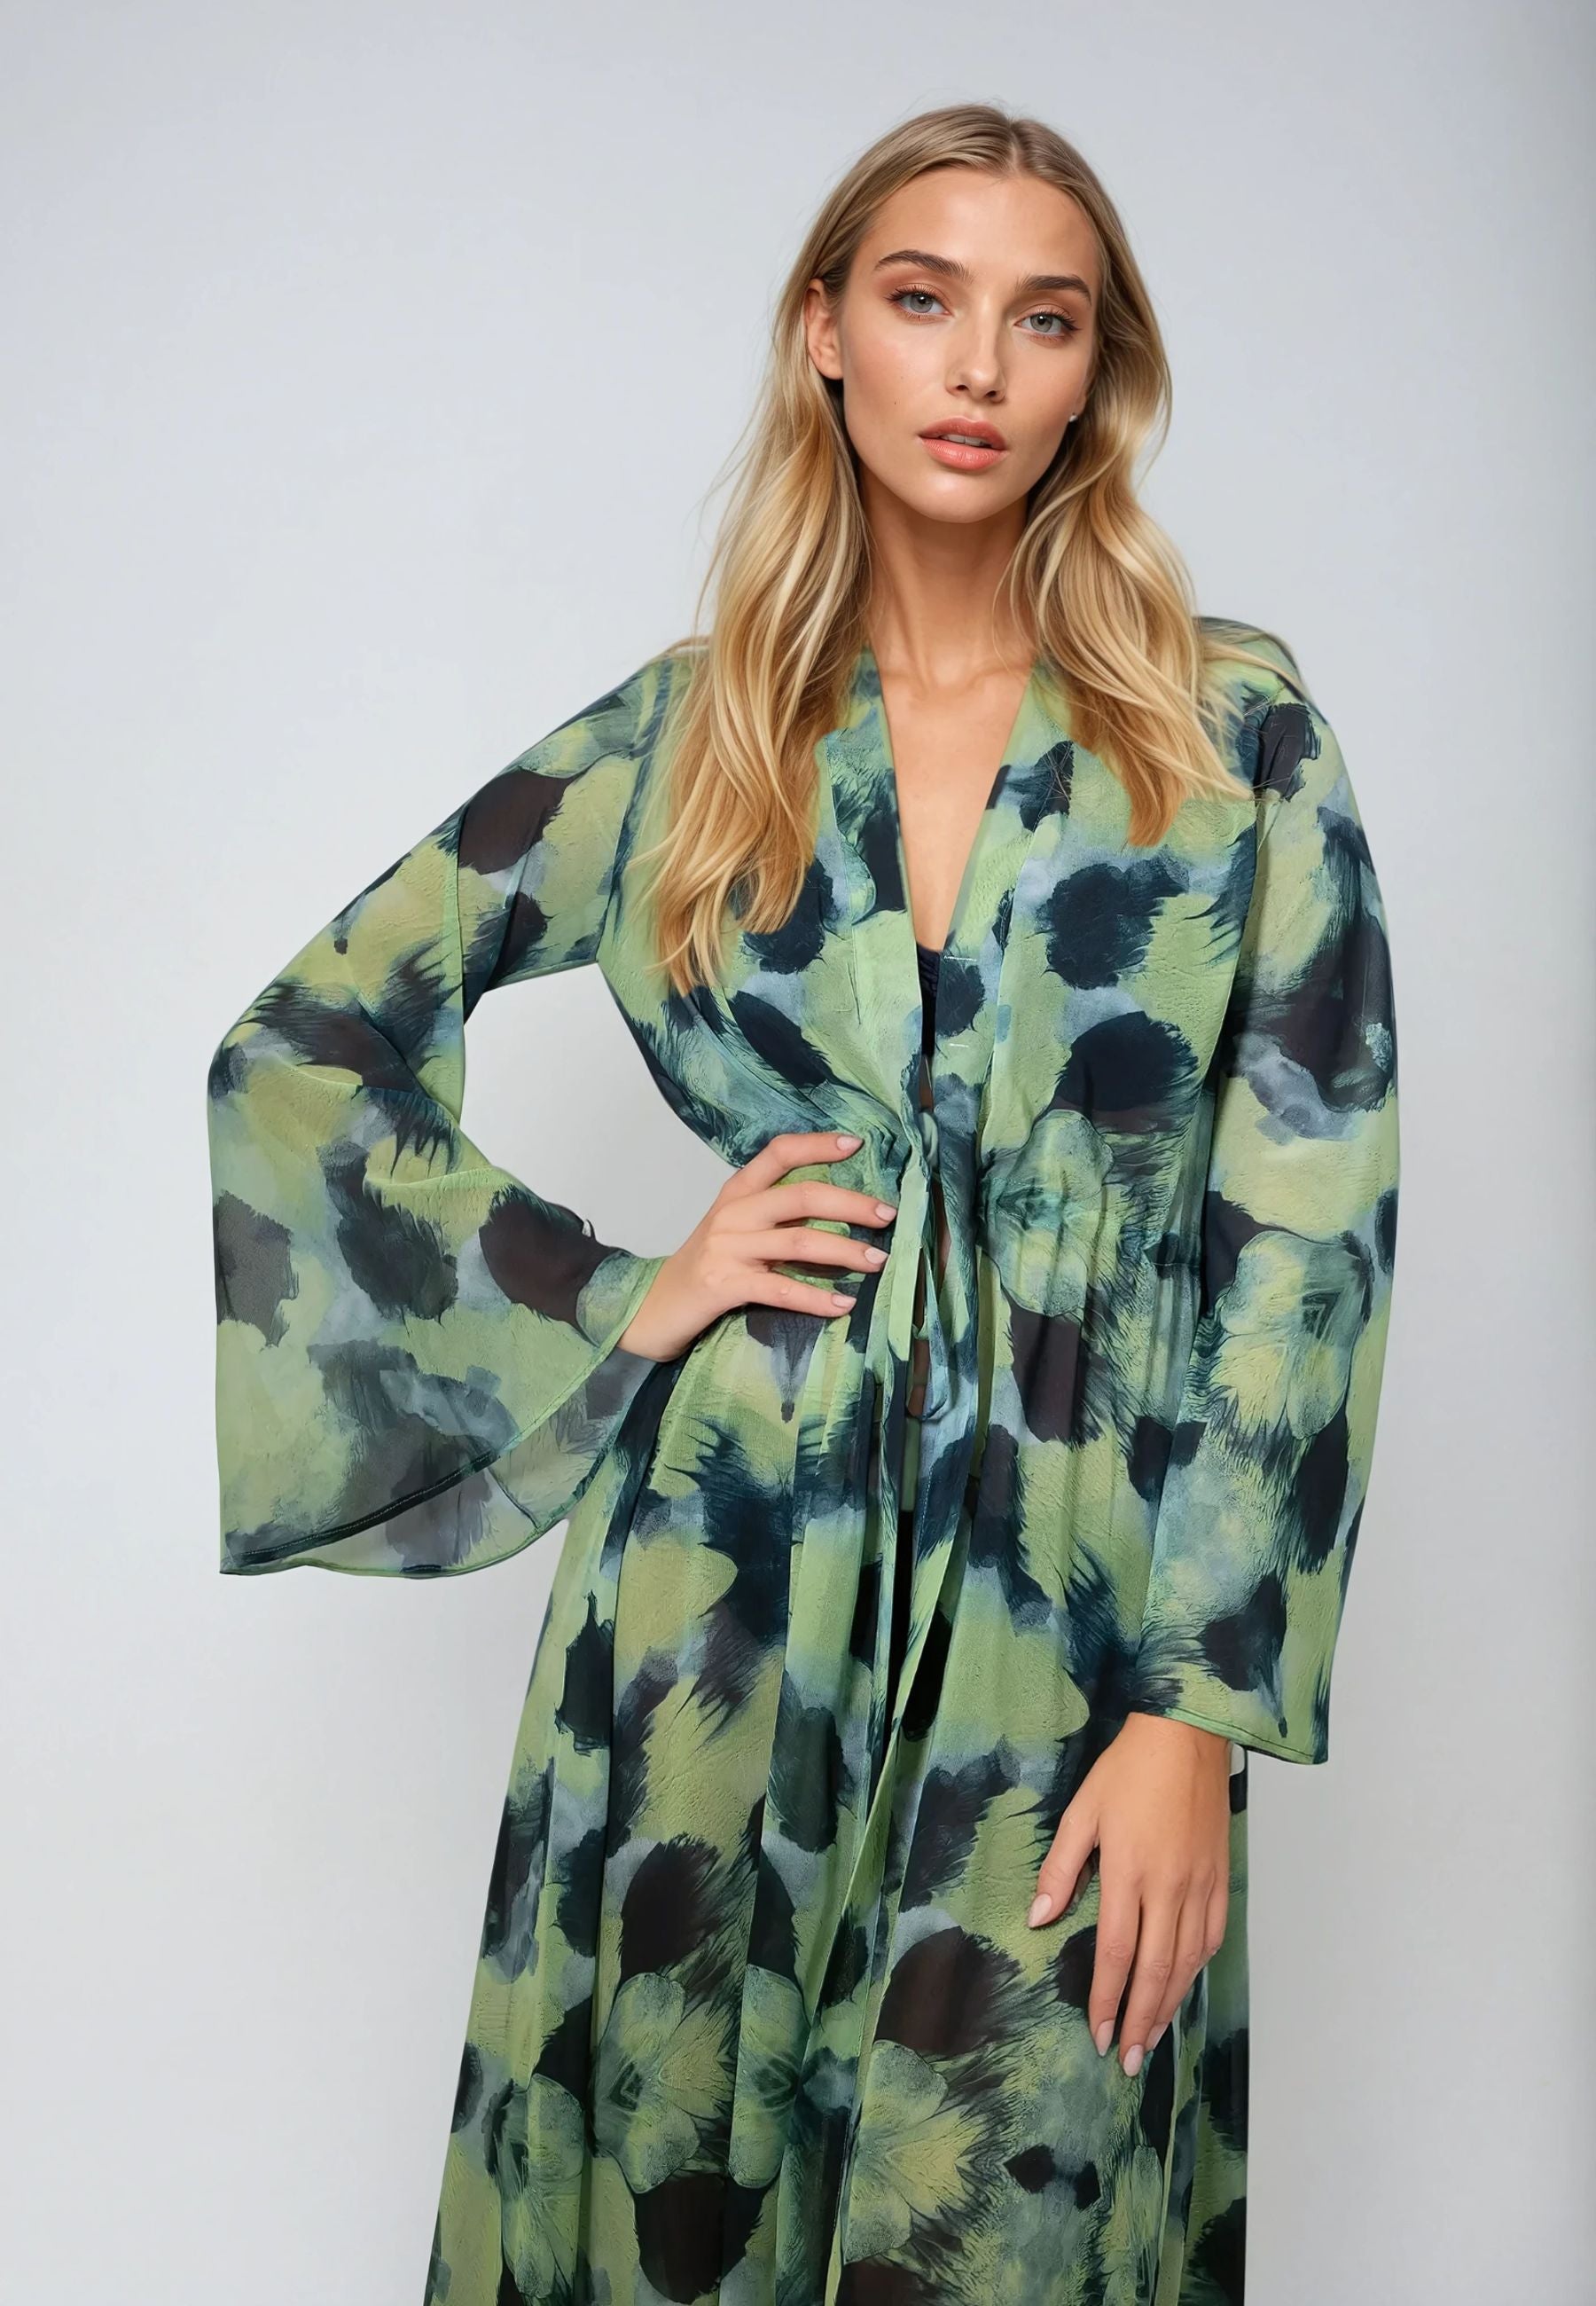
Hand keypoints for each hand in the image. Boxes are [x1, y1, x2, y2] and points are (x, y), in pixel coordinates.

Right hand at [617, 1130, 897, 1362]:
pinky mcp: (725, 1286)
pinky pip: (781, 1290)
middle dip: (850, 1204)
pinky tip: (843, 1305)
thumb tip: (839, 1207)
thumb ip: (774, 1213)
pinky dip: (816, 1299)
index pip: (779, 1153)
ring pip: (798, 1243)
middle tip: (887, 1214)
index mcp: (737, 1192)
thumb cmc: (707, 1266)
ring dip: (845, 1252)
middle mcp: (733, 1213)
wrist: (653, 1307)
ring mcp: (727, 1249)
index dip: (818, 1145)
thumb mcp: (736, 1228)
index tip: (857, 1143)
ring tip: (878, 1260)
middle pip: (800, 1196)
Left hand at [1025, 1712, 1231, 2076]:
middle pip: (1156, 1970)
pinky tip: (1182, 1985)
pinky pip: (1212, 1937)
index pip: (1117, 1954)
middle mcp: (1170, 1888)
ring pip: (1187, 1962)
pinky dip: (1196, 1969)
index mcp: (1130, 1873)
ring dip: (1169, 2004)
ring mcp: (1200, 1885)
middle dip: (1141, 2020)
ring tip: (1153, 2037)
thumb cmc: (1128, 1770)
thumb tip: (1039, 1919)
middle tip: (1129, 2060)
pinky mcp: (1219, 1877)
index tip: (1099, 2034)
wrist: (1187, 1735)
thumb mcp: (1082, 1812)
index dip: (1107, 2000)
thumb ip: (1061, 1869)